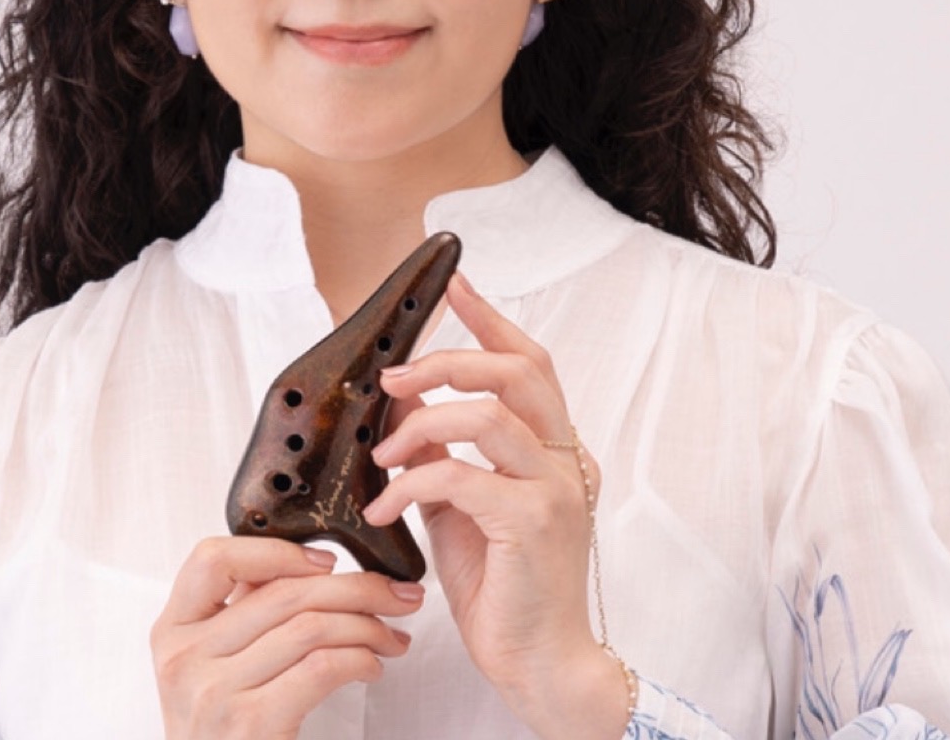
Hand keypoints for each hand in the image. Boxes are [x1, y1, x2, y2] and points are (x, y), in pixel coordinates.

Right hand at [150, 535, 421, 738]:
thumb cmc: (226, 734)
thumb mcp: (214, 666)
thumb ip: (243, 613)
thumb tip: (306, 564)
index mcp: (171, 632)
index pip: (214, 559)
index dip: (277, 551)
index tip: (327, 561)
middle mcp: (185, 659)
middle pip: (283, 594)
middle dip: (356, 587)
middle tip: (396, 593)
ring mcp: (214, 693)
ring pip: (310, 627)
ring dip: (367, 625)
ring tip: (392, 636)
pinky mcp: (251, 724)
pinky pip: (321, 667)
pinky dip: (359, 659)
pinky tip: (372, 666)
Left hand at [362, 271, 628, 739]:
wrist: (538, 664)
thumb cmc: (503, 585)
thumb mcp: (461, 502)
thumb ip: (443, 448)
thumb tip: (405, 400)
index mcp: (555, 448)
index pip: (529, 363)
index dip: (491, 319)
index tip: (456, 285)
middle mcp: (565, 459)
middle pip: (519, 370)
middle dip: (447, 360)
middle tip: (396, 376)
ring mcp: (556, 489)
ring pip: (488, 415)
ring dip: (422, 424)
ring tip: (384, 456)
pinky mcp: (533, 522)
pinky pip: (461, 476)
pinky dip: (412, 483)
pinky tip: (385, 510)